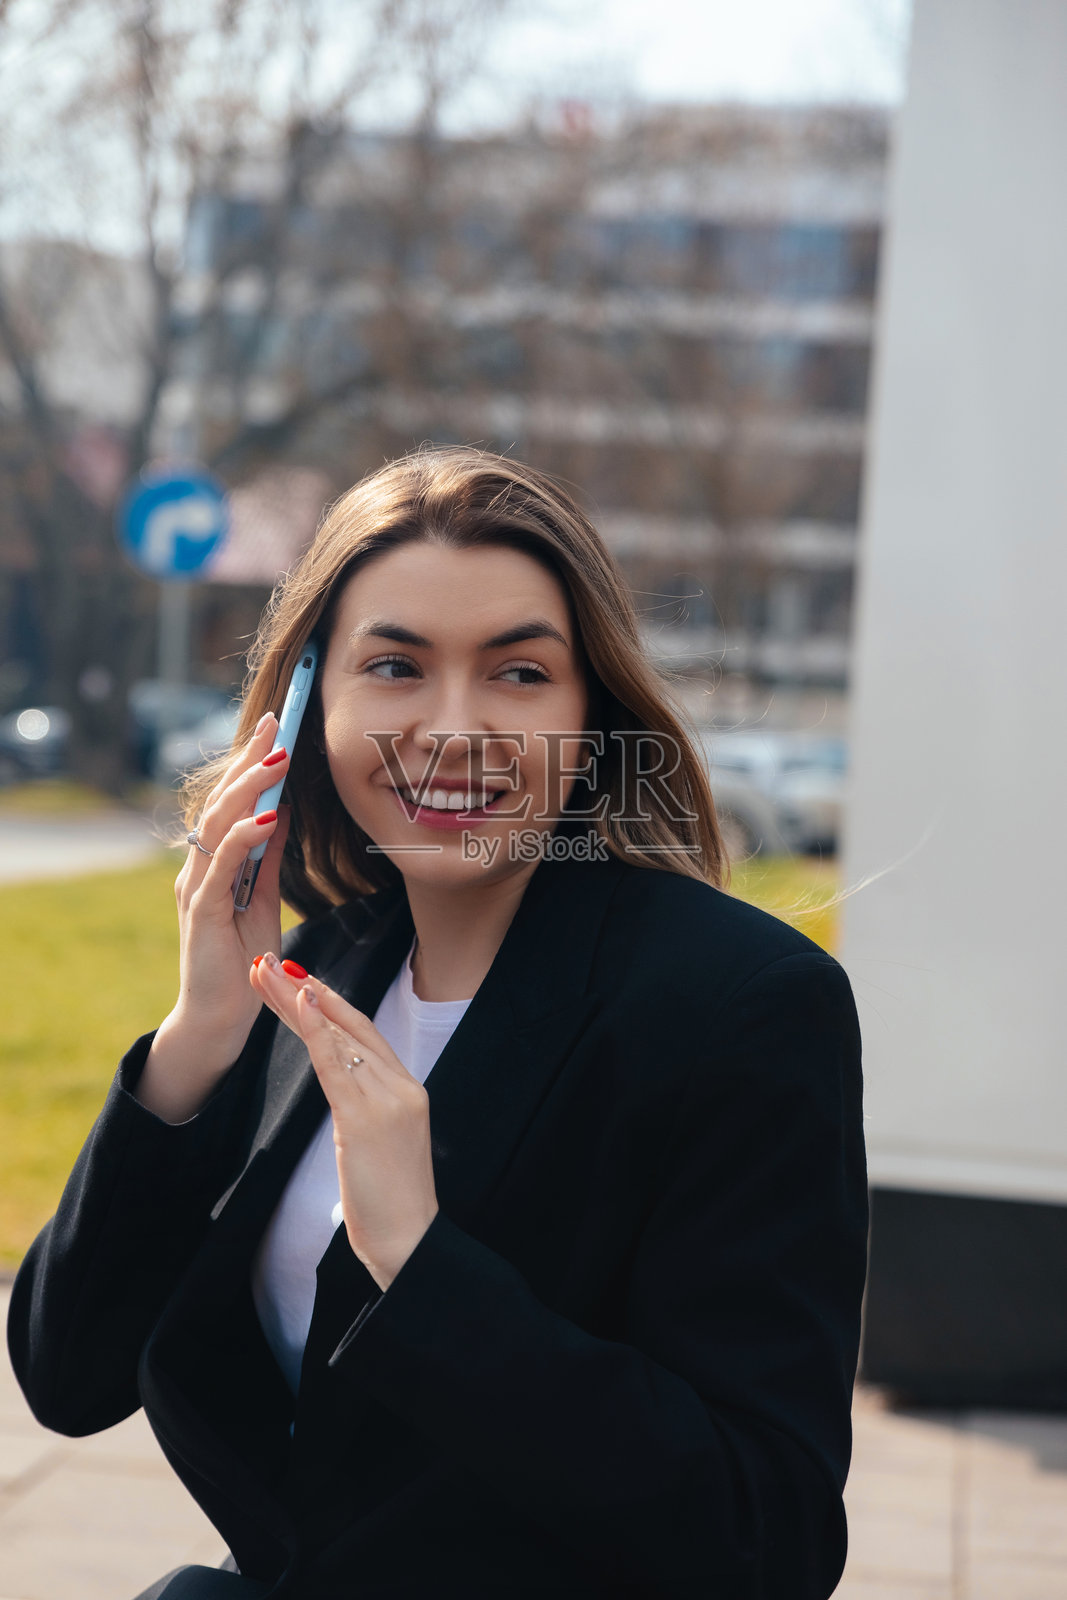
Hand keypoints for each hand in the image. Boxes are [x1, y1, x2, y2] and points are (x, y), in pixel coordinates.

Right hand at [137, 713, 291, 1120]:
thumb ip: (267, 857)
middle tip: (278, 724)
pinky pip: (220, 868)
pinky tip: (265, 817)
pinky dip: (242, 839)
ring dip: (248, 789)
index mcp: (213, 863)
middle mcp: (196, 869)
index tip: (276, 725)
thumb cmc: (241, 962)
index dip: (250, 762)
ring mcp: (194, 890)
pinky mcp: (199, 915)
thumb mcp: (263, 898)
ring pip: (217, 826)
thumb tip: (281, 812)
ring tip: (277, 759)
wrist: (220, 1019)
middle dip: (249, 761)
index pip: (231, 801)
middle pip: (221, 802)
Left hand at [251, 951, 438, 1289]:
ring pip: (337, 1036)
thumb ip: (366, 1112)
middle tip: (272, 961)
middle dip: (307, 990)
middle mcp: (401, 1086)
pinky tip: (300, 1001)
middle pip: (349, 1025)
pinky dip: (317, 1029)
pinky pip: (337, 1064)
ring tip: (266, 973)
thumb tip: (343, 1092)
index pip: (364, 1034)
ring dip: (297, 1001)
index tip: (300, 980)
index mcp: (407, 1090)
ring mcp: (387, 1100)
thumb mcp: (383, 1146)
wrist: (411, 1243)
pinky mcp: (367, 1119)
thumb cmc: (393, 1203)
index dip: (330, 1004)